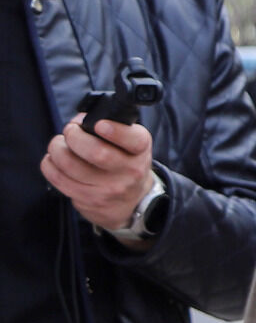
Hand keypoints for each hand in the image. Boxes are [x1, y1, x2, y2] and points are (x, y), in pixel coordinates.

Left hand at [43, 117, 154, 233]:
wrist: (132, 200)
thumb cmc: (125, 163)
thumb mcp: (130, 143)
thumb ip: (111, 126)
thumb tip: (79, 121)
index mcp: (139, 151)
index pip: (134, 140)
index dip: (115, 131)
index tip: (100, 124)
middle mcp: (129, 172)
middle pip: (96, 152)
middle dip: (74, 136)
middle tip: (70, 131)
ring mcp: (109, 189)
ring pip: (70, 164)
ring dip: (57, 148)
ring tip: (59, 144)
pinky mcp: (89, 200)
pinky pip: (58, 178)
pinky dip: (49, 164)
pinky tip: (55, 160)